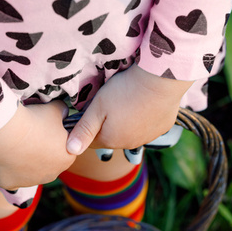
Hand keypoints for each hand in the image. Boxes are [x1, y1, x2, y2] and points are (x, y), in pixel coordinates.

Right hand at [0, 101, 76, 189]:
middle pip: (46, 163)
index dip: (53, 137)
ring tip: (13, 143)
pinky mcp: (10, 184)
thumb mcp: (55, 110)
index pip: (64, 149)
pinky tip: (2, 154)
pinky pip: (9, 176)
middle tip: (27, 135)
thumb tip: (64, 112)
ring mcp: (30, 182)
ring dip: (23, 161)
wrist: (6, 132)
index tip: (42, 128)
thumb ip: (63, 111)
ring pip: (28, 171)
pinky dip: (6, 167)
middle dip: (39, 151)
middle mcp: (51, 176)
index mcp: (66, 159)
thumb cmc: (34, 121)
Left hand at [66, 65, 193, 153]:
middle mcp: (129, 144)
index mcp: (110, 140)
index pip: (91, 141)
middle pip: (111, 137)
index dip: (88, 127)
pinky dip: (144, 118)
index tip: (92, 110)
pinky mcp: (161, 129)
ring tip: (128, 101)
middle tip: (111, 102)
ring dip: (126, 122)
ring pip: (129, 133)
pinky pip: (147, 127)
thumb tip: (70, 150)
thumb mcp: (98, 107)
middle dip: (107, 124)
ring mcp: (147, 138)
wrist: (162, 80)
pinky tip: (144, 103)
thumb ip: (83, 130)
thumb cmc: (125, 91)